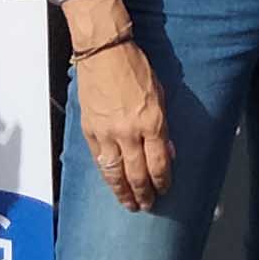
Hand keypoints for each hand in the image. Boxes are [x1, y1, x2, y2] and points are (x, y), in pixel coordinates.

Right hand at [62, 0, 172, 211]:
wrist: (104, 54)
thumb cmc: (136, 69)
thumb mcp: (161, 94)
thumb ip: (163, 126)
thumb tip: (168, 152)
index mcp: (152, 122)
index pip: (159, 162)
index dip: (163, 180)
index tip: (165, 189)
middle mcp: (130, 132)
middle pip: (138, 173)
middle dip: (144, 193)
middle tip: (148, 205)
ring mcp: (107, 134)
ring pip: (115, 173)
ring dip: (123, 192)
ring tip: (130, 204)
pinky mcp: (90, 132)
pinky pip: (99, 161)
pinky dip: (106, 175)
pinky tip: (112, 183)